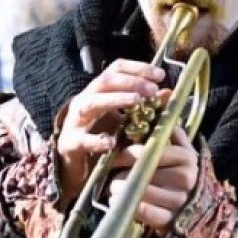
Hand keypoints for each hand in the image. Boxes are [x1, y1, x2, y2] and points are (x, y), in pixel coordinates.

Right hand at [56, 59, 163, 202]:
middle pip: (105, 81)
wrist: (77, 169)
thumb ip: (145, 107)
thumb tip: (168, 93)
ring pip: (91, 103)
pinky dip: (97, 140)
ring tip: (136, 101)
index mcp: (99, 92)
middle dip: (130, 82)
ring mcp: (75, 121)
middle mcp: (85, 101)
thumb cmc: (101, 138)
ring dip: (115, 99)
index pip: (116, 69)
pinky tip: (111, 142)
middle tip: (152, 89)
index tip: (160, 75)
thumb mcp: (126, 121)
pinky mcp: (70, 143)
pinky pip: (82, 140)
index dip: (138, 68)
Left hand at [107, 123, 197, 235]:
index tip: (115, 155)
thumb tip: (164, 96)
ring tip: (113, 186)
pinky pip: (143, 212)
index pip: (151, 151)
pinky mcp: (170, 220)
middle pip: (143, 172)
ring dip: (120, 189)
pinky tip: (117, 202)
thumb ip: (169, 127)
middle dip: (121, 172)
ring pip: (140, 192)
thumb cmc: (178, 172)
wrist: (192, 207)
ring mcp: (179, 201)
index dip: (128, 153)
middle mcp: (187, 179)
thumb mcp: (178, 149)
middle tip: (111, 172)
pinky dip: (126, 207)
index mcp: (187, 157)